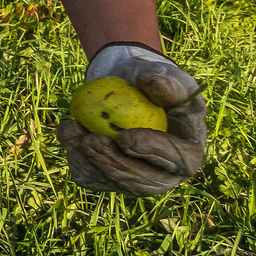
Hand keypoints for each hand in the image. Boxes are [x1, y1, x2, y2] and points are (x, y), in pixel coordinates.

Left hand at [56, 43, 206, 196]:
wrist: (124, 87)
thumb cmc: (149, 79)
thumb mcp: (162, 74)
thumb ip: (166, 81)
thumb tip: (155, 84)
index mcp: (188, 154)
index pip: (177, 160)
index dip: (152, 152)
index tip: (125, 137)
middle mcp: (164, 175)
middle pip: (141, 182)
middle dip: (112, 164)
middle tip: (89, 141)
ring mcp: (136, 180)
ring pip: (111, 182)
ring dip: (86, 159)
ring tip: (69, 129)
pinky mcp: (110, 177)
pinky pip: (92, 177)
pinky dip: (75, 157)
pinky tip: (67, 132)